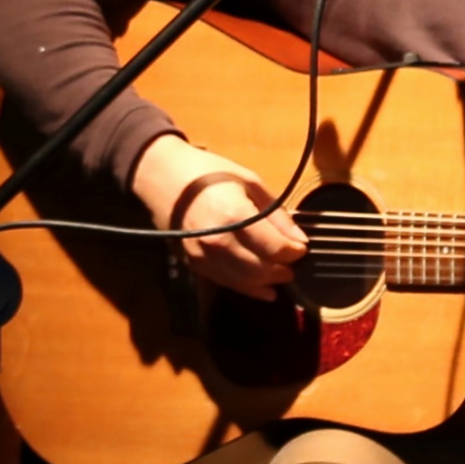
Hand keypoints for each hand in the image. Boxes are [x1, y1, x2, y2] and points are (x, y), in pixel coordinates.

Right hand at [132, 132, 306, 299]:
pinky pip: (225, 283)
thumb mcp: (249, 182)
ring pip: (244, 282)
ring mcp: (203, 256)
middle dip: (282, 270)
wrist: (162, 177)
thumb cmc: (209, 173)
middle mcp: (218, 242)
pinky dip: (247, 288)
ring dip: (266, 282)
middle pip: (260, 269)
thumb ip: (276, 214)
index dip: (294, 252)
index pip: (274, 248)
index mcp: (235, 216)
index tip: (302, 249)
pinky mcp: (194, 264)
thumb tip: (299, 240)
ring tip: (281, 276)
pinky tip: (263, 289)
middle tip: (294, 265)